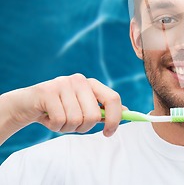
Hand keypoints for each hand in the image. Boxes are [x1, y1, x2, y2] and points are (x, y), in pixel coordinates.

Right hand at [2, 74, 122, 138]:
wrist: (26, 105)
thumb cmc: (58, 109)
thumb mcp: (82, 108)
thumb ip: (103, 110)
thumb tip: (127, 112)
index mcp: (91, 84)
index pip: (113, 99)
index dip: (115, 118)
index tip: (109, 133)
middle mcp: (79, 80)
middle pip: (93, 115)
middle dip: (83, 128)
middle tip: (72, 125)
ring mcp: (63, 84)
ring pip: (76, 120)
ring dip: (66, 128)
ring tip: (57, 120)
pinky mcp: (47, 92)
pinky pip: (59, 120)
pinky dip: (53, 126)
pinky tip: (47, 118)